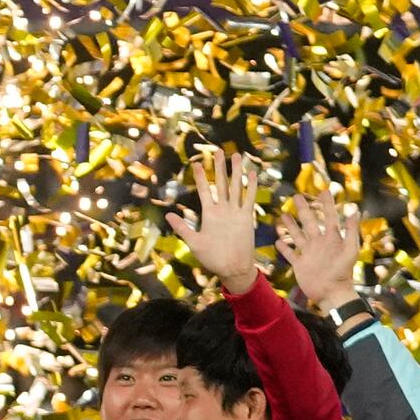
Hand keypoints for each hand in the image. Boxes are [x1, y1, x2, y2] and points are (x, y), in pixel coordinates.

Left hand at [183, 157, 264, 296]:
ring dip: (236, 172)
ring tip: (236, 155)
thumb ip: (183, 228)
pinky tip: (252, 173)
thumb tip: (168, 215)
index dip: (201, 177)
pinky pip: (248, 199)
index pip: (204, 190)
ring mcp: (235, 212)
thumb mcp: (194, 242)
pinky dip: (251, 186)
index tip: (196, 164)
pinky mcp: (246, 217)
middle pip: (221, 183)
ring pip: (236, 187)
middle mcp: (222, 209)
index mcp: (209, 214)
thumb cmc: (212, 258)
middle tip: (218, 151)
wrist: (232, 268)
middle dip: (219, 168)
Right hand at [278, 196, 364, 313]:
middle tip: (297, 196)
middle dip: (303, 209)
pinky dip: (284, 248)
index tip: (324, 191)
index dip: (327, 204)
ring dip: (291, 225)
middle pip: (308, 222)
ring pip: (297, 235)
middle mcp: (318, 243)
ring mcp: (308, 253)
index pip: (329, 216)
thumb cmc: (343, 272)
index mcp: (331, 238)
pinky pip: (290, 254)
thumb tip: (355, 210)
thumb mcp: (350, 249)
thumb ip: (352, 230)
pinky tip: (278, 240)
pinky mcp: (300, 264)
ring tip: (283, 214)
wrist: (332, 293)